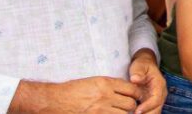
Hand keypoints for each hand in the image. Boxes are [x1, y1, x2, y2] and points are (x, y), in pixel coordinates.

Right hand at [12, 76, 143, 112]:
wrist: (54, 101)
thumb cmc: (73, 90)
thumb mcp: (94, 81)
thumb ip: (111, 85)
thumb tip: (127, 89)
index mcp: (106, 83)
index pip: (132, 89)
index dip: (137, 94)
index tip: (136, 96)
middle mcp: (105, 96)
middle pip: (131, 103)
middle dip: (132, 106)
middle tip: (130, 107)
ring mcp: (100, 110)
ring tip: (121, 112)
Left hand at [129, 49, 166, 113]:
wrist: (145, 64)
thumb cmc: (142, 65)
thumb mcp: (139, 65)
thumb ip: (138, 72)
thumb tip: (135, 79)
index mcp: (159, 84)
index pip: (156, 99)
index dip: (147, 106)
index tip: (137, 111)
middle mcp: (161, 93)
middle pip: (157, 109)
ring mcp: (157, 99)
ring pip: (155, 112)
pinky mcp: (152, 102)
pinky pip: (150, 112)